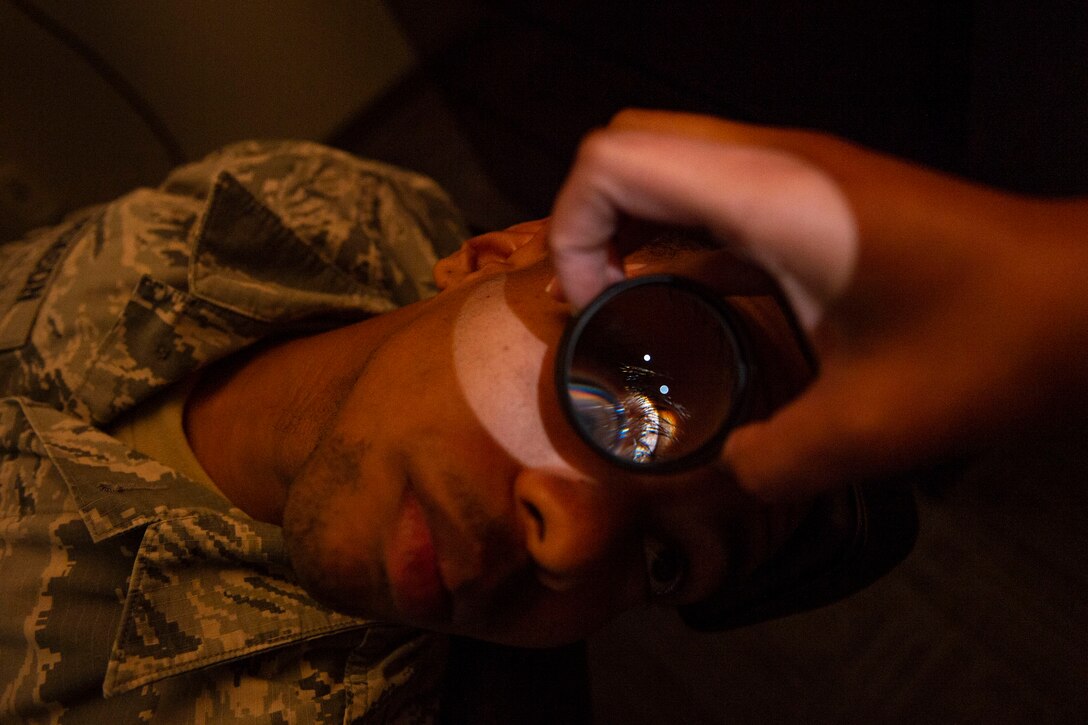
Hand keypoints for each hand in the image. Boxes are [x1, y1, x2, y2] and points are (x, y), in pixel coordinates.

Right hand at [549, 109, 1087, 499]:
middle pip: (629, 145)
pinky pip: (714, 191)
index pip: (613, 160)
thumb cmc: (987, 344)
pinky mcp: (817, 192)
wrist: (1087, 299)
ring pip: (670, 160)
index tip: (595, 307)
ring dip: (631, 224)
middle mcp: (773, 163)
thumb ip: (769, 462)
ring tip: (628, 304)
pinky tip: (691, 300)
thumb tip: (718, 476)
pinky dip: (678, 235)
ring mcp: (796, 170)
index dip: (574, 229)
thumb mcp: (866, 427)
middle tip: (599, 302)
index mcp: (767, 194)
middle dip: (589, 219)